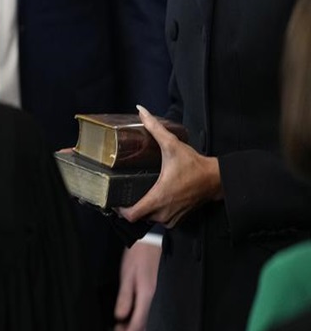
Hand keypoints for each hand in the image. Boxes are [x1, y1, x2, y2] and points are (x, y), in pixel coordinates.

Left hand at [111, 240, 160, 330]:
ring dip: (136, 328)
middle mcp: (159, 301)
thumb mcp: (127, 274)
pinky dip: (143, 320)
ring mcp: (164, 299)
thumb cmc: (138, 255)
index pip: (137, 327)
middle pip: (146, 330)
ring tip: (122, 324)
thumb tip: (120, 318)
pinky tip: (133, 315)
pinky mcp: (165, 296)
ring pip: (150, 324)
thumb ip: (125, 297)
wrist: (154, 241)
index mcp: (149, 296)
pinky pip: (155, 315)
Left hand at [119, 105, 221, 227]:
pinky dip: (154, 213)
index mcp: (158, 198)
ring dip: (142, 210)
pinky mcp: (179, 219)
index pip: (132, 215)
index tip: (114, 199)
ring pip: (149, 219)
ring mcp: (172, 218)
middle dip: (129, 207)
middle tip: (121, 192)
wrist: (216, 179)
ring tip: (134, 194)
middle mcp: (163, 212)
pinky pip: (160, 220)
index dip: (120, 209)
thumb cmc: (193, 164)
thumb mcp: (172, 144)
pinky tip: (150, 199)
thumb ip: (154, 127)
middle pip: (138, 217)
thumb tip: (141, 110)